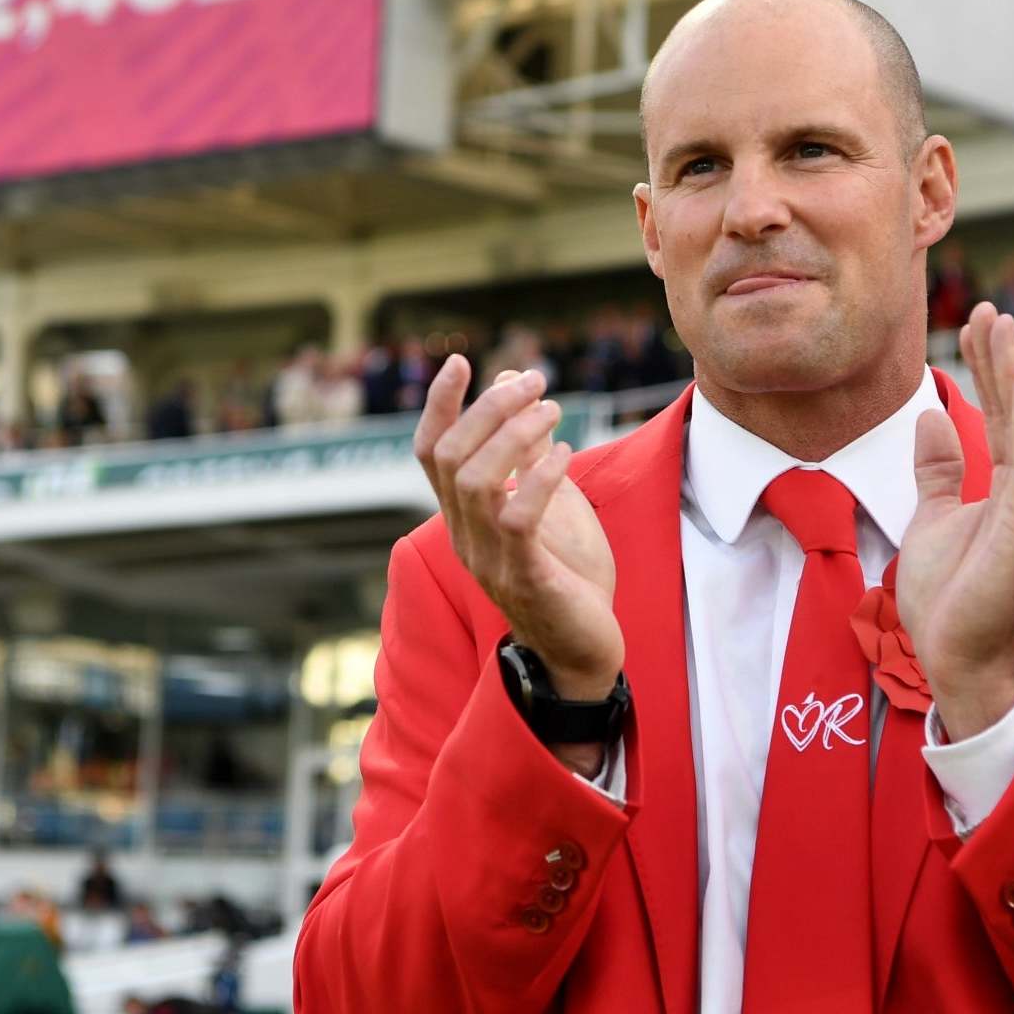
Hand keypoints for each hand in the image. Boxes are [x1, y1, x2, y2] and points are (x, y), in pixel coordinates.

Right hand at [413, 357, 622, 699]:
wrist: (584, 652)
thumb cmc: (568, 576)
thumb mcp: (552, 500)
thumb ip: (529, 450)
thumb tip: (513, 386)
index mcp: (463, 517)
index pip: (430, 452)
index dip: (439, 404)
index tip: (462, 361)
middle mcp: (464, 535)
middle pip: (451, 456)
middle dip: (490, 408)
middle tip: (536, 381)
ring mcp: (489, 558)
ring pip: (475, 480)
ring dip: (515, 434)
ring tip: (554, 410)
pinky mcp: (523, 576)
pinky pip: (516, 517)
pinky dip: (539, 475)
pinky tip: (565, 452)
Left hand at [898, 305, 1013, 739]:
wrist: (954, 656)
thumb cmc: (952, 598)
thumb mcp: (932, 517)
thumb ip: (938, 471)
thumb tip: (930, 419)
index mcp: (1009, 488)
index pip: (1000, 416)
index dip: (988, 368)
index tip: (976, 323)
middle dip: (1001, 358)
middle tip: (990, 309)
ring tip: (1002, 329)